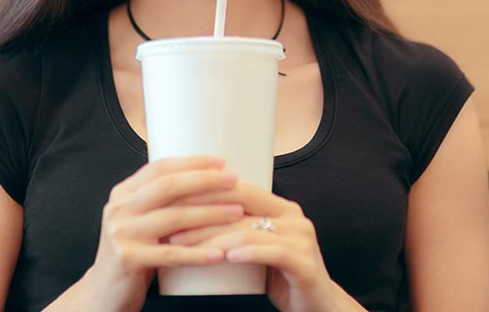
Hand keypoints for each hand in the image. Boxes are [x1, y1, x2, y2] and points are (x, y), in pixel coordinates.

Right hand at [77, 156, 245, 311]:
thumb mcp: (139, 220)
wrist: (104, 292)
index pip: (160, 168)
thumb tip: (204, 178)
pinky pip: (172, 255)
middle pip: (168, 187)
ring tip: (237, 212)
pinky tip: (221, 253)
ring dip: (210, 214)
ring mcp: (122, 233)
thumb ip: (159, 201)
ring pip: (174, 218)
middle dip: (205, 181)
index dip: (191, 162)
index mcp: (123, 193)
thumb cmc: (133, 254)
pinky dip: (199, 254)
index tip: (220, 161)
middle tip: (234, 181)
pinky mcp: (128, 259)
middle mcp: (119, 208)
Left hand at [168, 182, 359, 311]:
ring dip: (213, 236)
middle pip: (241, 204)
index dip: (205, 191)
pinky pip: (273, 252)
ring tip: (185, 244)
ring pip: (250, 230)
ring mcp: (301, 238)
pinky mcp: (305, 263)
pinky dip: (248, 252)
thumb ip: (240, 230)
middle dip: (202, 212)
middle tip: (170, 223)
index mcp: (281, 208)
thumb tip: (192, 220)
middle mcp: (293, 217)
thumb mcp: (260, 248)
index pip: (238, 188)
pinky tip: (226, 256)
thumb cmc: (282, 278)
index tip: (173, 199)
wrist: (318, 308)